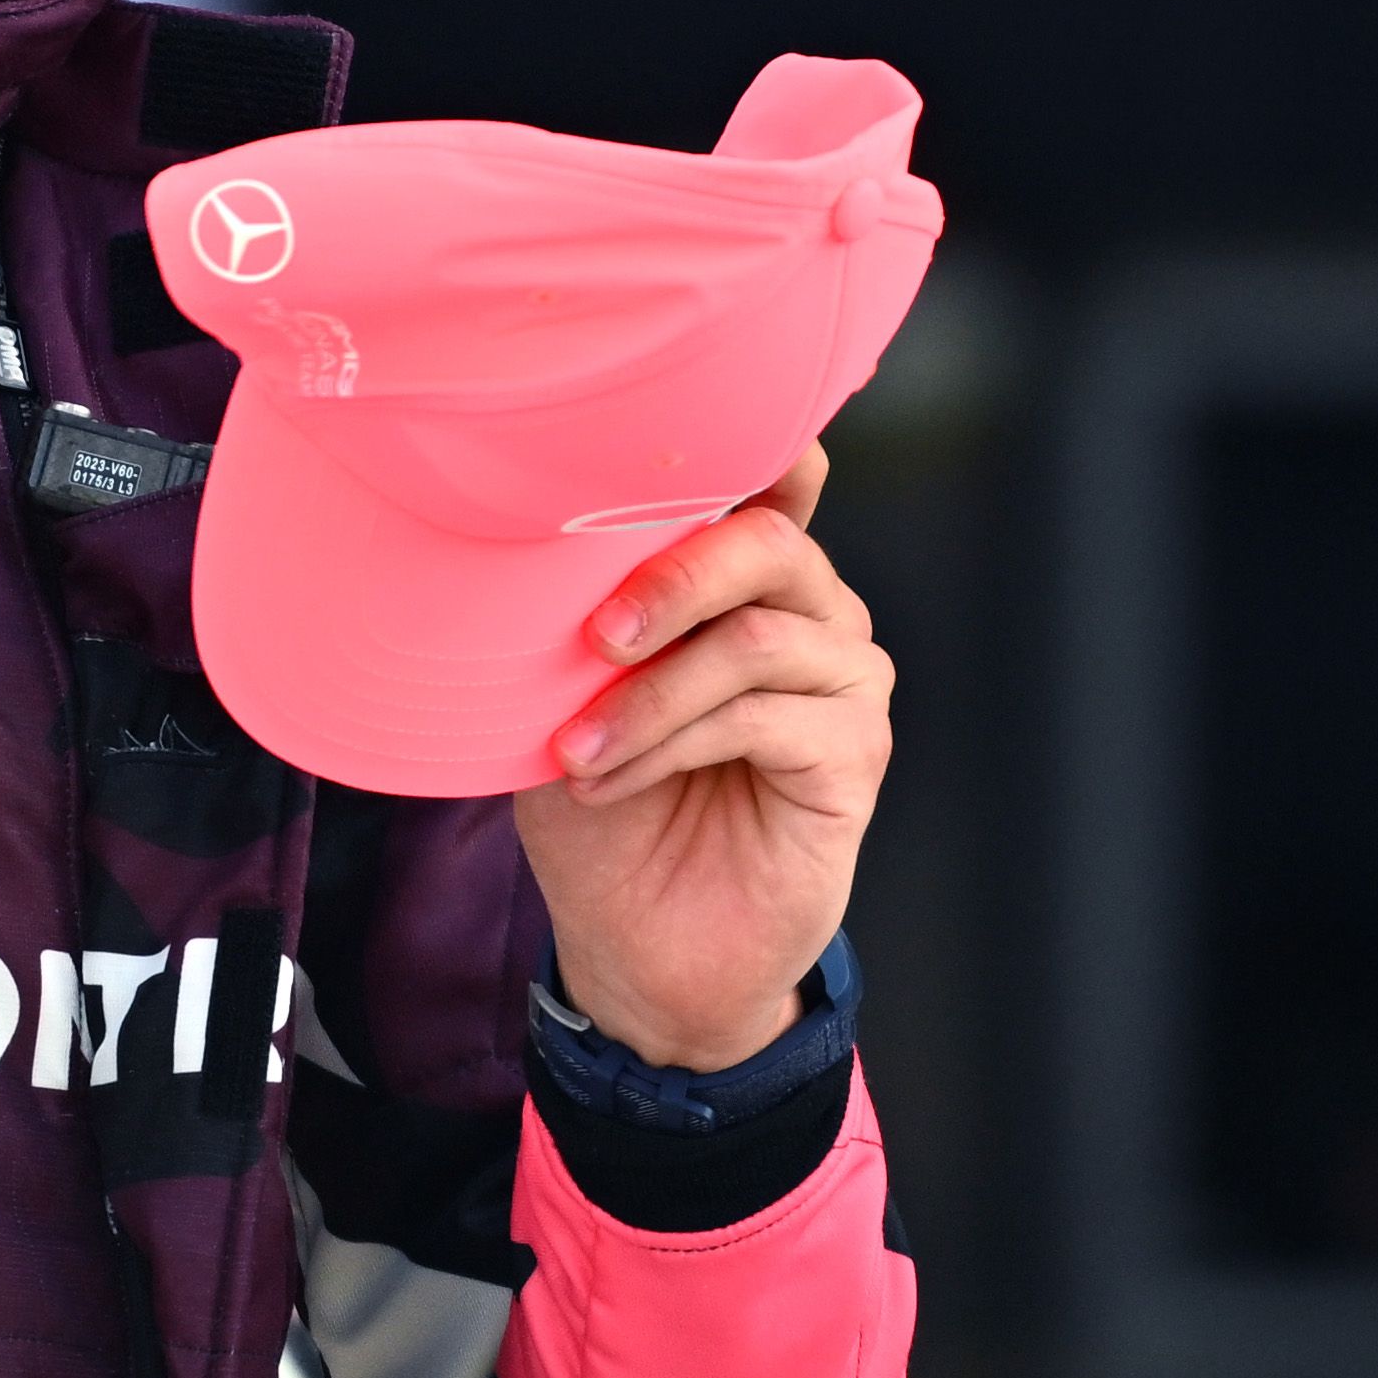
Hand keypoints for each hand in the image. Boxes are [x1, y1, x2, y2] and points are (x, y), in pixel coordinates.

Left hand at [512, 441, 890, 1071]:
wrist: (637, 943)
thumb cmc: (600, 801)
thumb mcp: (562, 694)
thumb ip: (575, 613)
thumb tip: (522, 536)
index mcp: (744, 577)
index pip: (765, 479)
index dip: (743, 445)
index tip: (670, 434)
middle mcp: (810, 611)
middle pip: (768, 542)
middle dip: (670, 576)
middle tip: (593, 635)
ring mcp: (846, 680)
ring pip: (755, 639)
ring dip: (649, 696)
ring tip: (575, 749)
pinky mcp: (855, 755)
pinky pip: (763, 718)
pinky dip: (671, 743)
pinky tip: (609, 778)